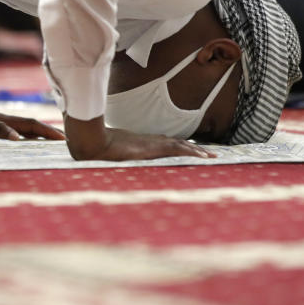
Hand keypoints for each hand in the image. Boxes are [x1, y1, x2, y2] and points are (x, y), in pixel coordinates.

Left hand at [0, 111, 65, 140]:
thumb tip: (17, 138)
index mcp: (3, 119)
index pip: (32, 125)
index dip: (48, 132)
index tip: (64, 139)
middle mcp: (3, 119)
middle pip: (31, 125)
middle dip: (49, 132)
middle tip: (67, 141)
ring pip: (23, 127)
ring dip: (39, 134)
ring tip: (53, 142)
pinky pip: (13, 130)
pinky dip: (25, 135)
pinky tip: (27, 141)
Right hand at [71, 126, 214, 161]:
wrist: (92, 142)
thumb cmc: (95, 148)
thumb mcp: (105, 154)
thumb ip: (109, 156)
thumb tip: (102, 163)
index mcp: (139, 143)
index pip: (163, 143)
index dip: (177, 146)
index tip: (188, 150)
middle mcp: (148, 141)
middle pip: (175, 143)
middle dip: (192, 148)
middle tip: (208, 154)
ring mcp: (152, 143)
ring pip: (181, 145)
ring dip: (197, 150)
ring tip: (212, 156)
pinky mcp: (154, 147)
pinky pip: (179, 148)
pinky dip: (193, 151)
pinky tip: (205, 157)